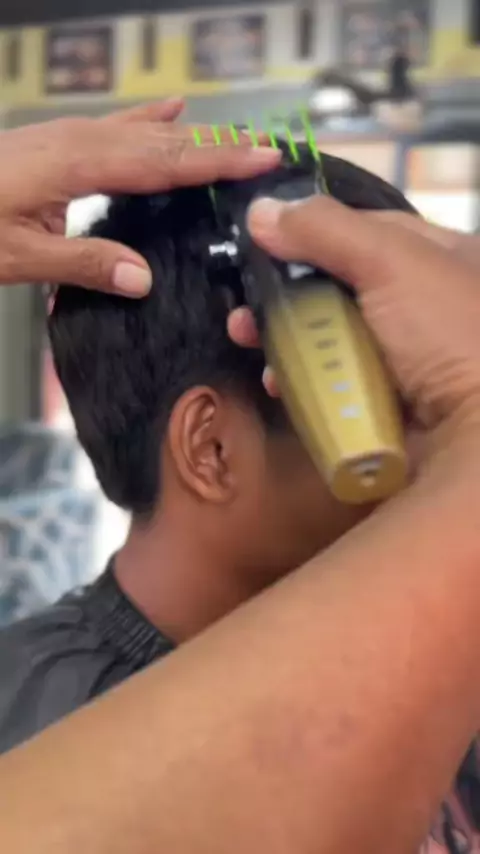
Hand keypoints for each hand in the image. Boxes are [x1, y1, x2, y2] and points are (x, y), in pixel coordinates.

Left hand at [0, 100, 280, 295]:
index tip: (263, 159)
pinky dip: (151, 120)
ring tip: (238, 138)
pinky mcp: (60, 143)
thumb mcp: (17, 255)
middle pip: (164, 141)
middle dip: (220, 146)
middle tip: (271, 149)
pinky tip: (171, 110)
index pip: (162, 162)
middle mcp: (79, 142)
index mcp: (76, 165)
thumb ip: (82, 263)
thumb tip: (142, 278)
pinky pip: (118, 126)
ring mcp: (69, 137)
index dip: (216, 162)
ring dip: (195, 135)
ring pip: (146, 131)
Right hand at [229, 198, 479, 454]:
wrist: (475, 442)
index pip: (369, 230)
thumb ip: (326, 230)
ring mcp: (407, 359)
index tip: (264, 239)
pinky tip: (276, 380)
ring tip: (246, 335)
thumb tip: (259, 212)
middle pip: (342, 285)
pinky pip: (336, 381)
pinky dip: (304, 378)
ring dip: (287, 335)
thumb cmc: (447, 335)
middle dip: (287, 289)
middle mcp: (428, 305)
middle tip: (245, 298)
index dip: (315, 230)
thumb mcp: (392, 263)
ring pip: (333, 335)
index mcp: (446, 258)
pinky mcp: (388, 403)